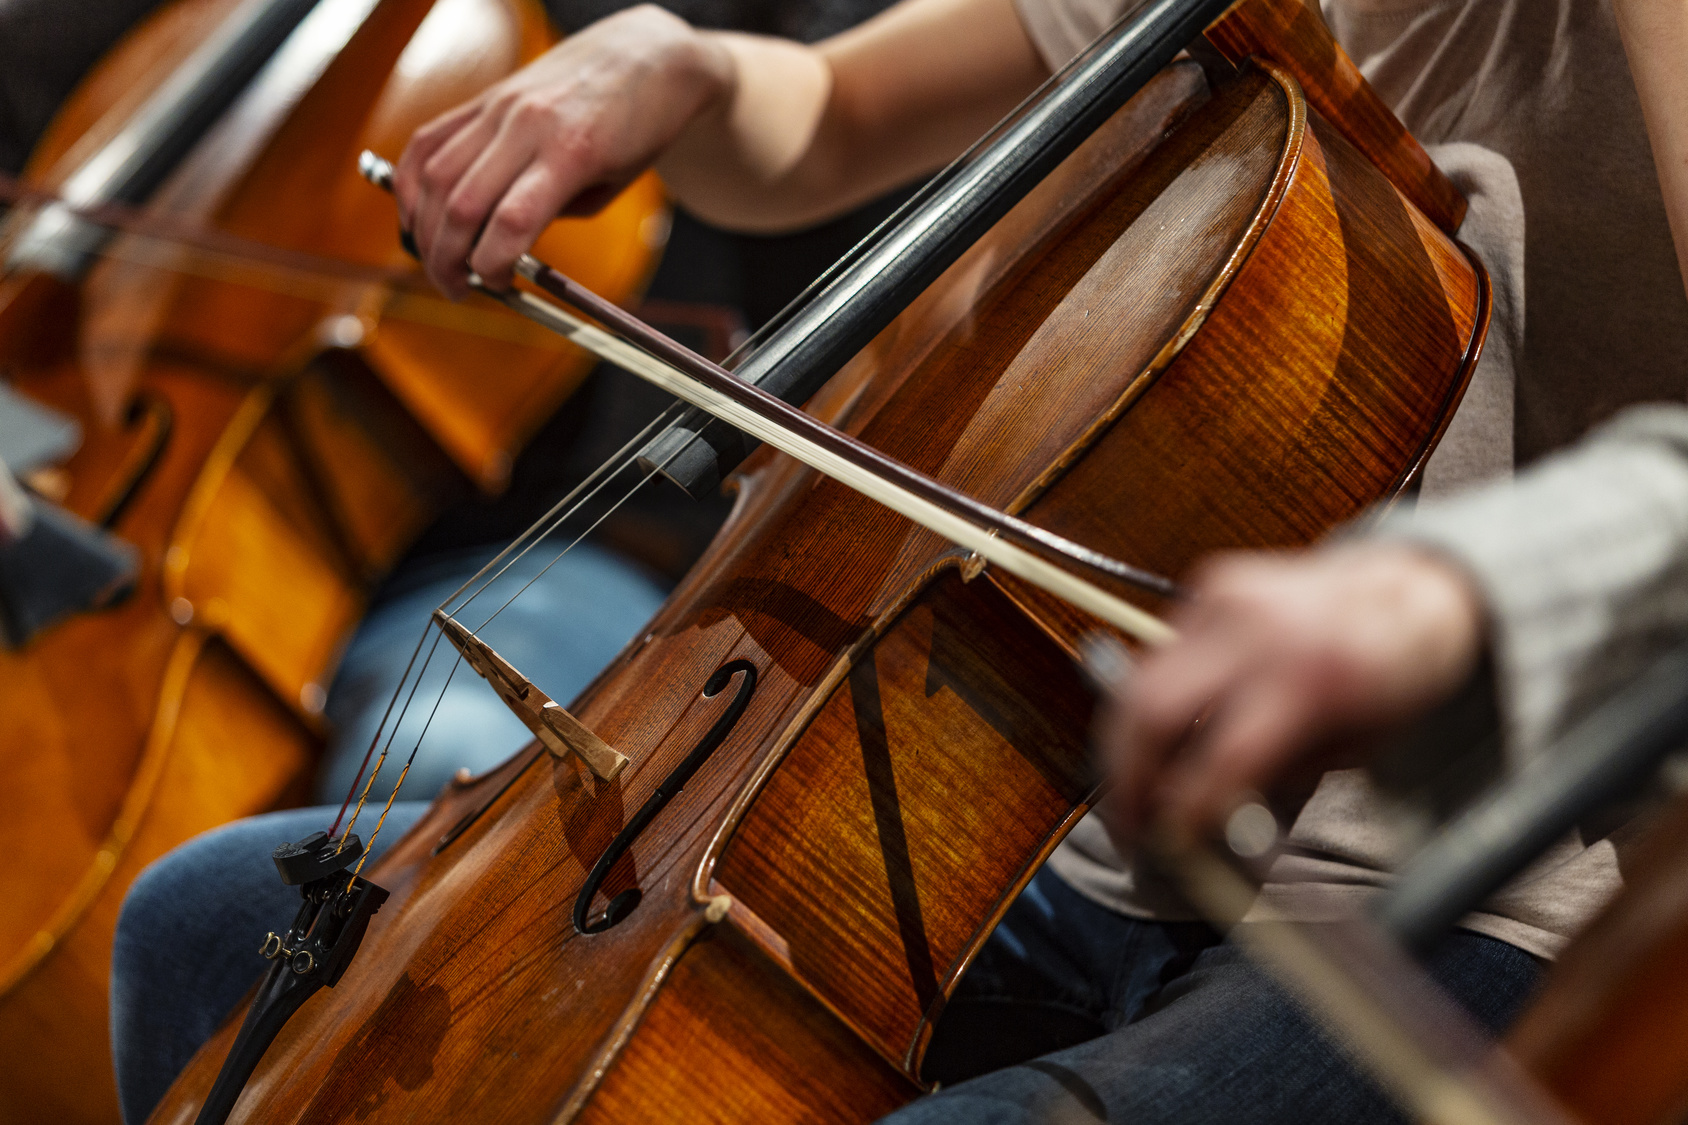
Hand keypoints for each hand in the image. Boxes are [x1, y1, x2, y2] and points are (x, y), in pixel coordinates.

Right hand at [393, 5, 732, 297]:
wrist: (643, 57)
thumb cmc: (637, 128)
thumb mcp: (611, 186)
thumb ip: (555, 213)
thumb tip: (500, 246)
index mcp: (571, 152)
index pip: (511, 222)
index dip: (492, 266)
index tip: (497, 287)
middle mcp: (526, 125)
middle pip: (461, 206)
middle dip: (448, 260)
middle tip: (455, 289)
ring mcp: (498, 107)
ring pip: (433, 176)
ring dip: (423, 229)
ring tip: (435, 260)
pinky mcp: (483, 98)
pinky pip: (428, 142)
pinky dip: (411, 183)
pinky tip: (417, 214)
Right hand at [1096, 542, 1485, 848]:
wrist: (1411, 590)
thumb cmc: (1392, 676)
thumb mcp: (1355, 747)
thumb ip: (1279, 776)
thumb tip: (1203, 811)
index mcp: (1312, 681)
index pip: (1223, 758)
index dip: (1185, 809)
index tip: (1168, 843)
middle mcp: (1260, 632)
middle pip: (1151, 710)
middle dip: (1125, 773)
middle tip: (1126, 819)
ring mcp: (1228, 598)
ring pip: (1141, 677)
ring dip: (1127, 738)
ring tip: (1133, 781)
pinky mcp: (1213, 581)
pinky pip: (1164, 650)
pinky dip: (1159, 692)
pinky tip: (1174, 720)